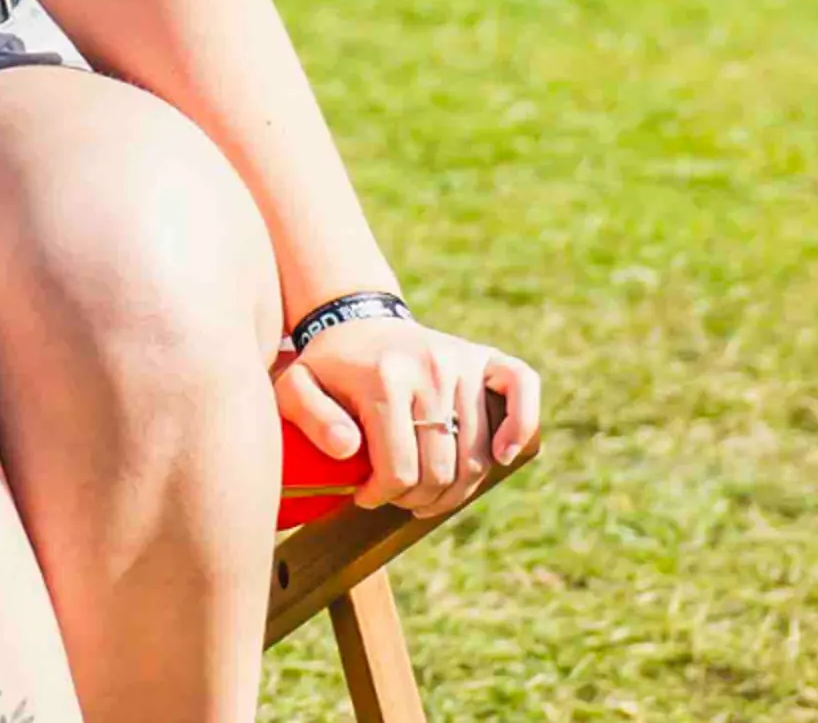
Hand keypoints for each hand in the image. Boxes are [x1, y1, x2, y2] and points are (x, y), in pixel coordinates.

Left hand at [273, 316, 541, 518]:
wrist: (356, 321)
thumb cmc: (327, 366)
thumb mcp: (294, 387)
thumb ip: (309, 417)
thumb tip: (349, 449)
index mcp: (384, 379)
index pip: (399, 468)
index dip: (382, 496)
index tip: (365, 495)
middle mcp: (430, 368)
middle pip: (441, 468)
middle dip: (416, 496)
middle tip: (394, 496)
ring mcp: (462, 362)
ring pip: (476, 454)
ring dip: (454, 488)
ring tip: (424, 492)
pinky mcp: (487, 357)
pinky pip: (523, 390)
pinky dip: (521, 427)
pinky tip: (502, 457)